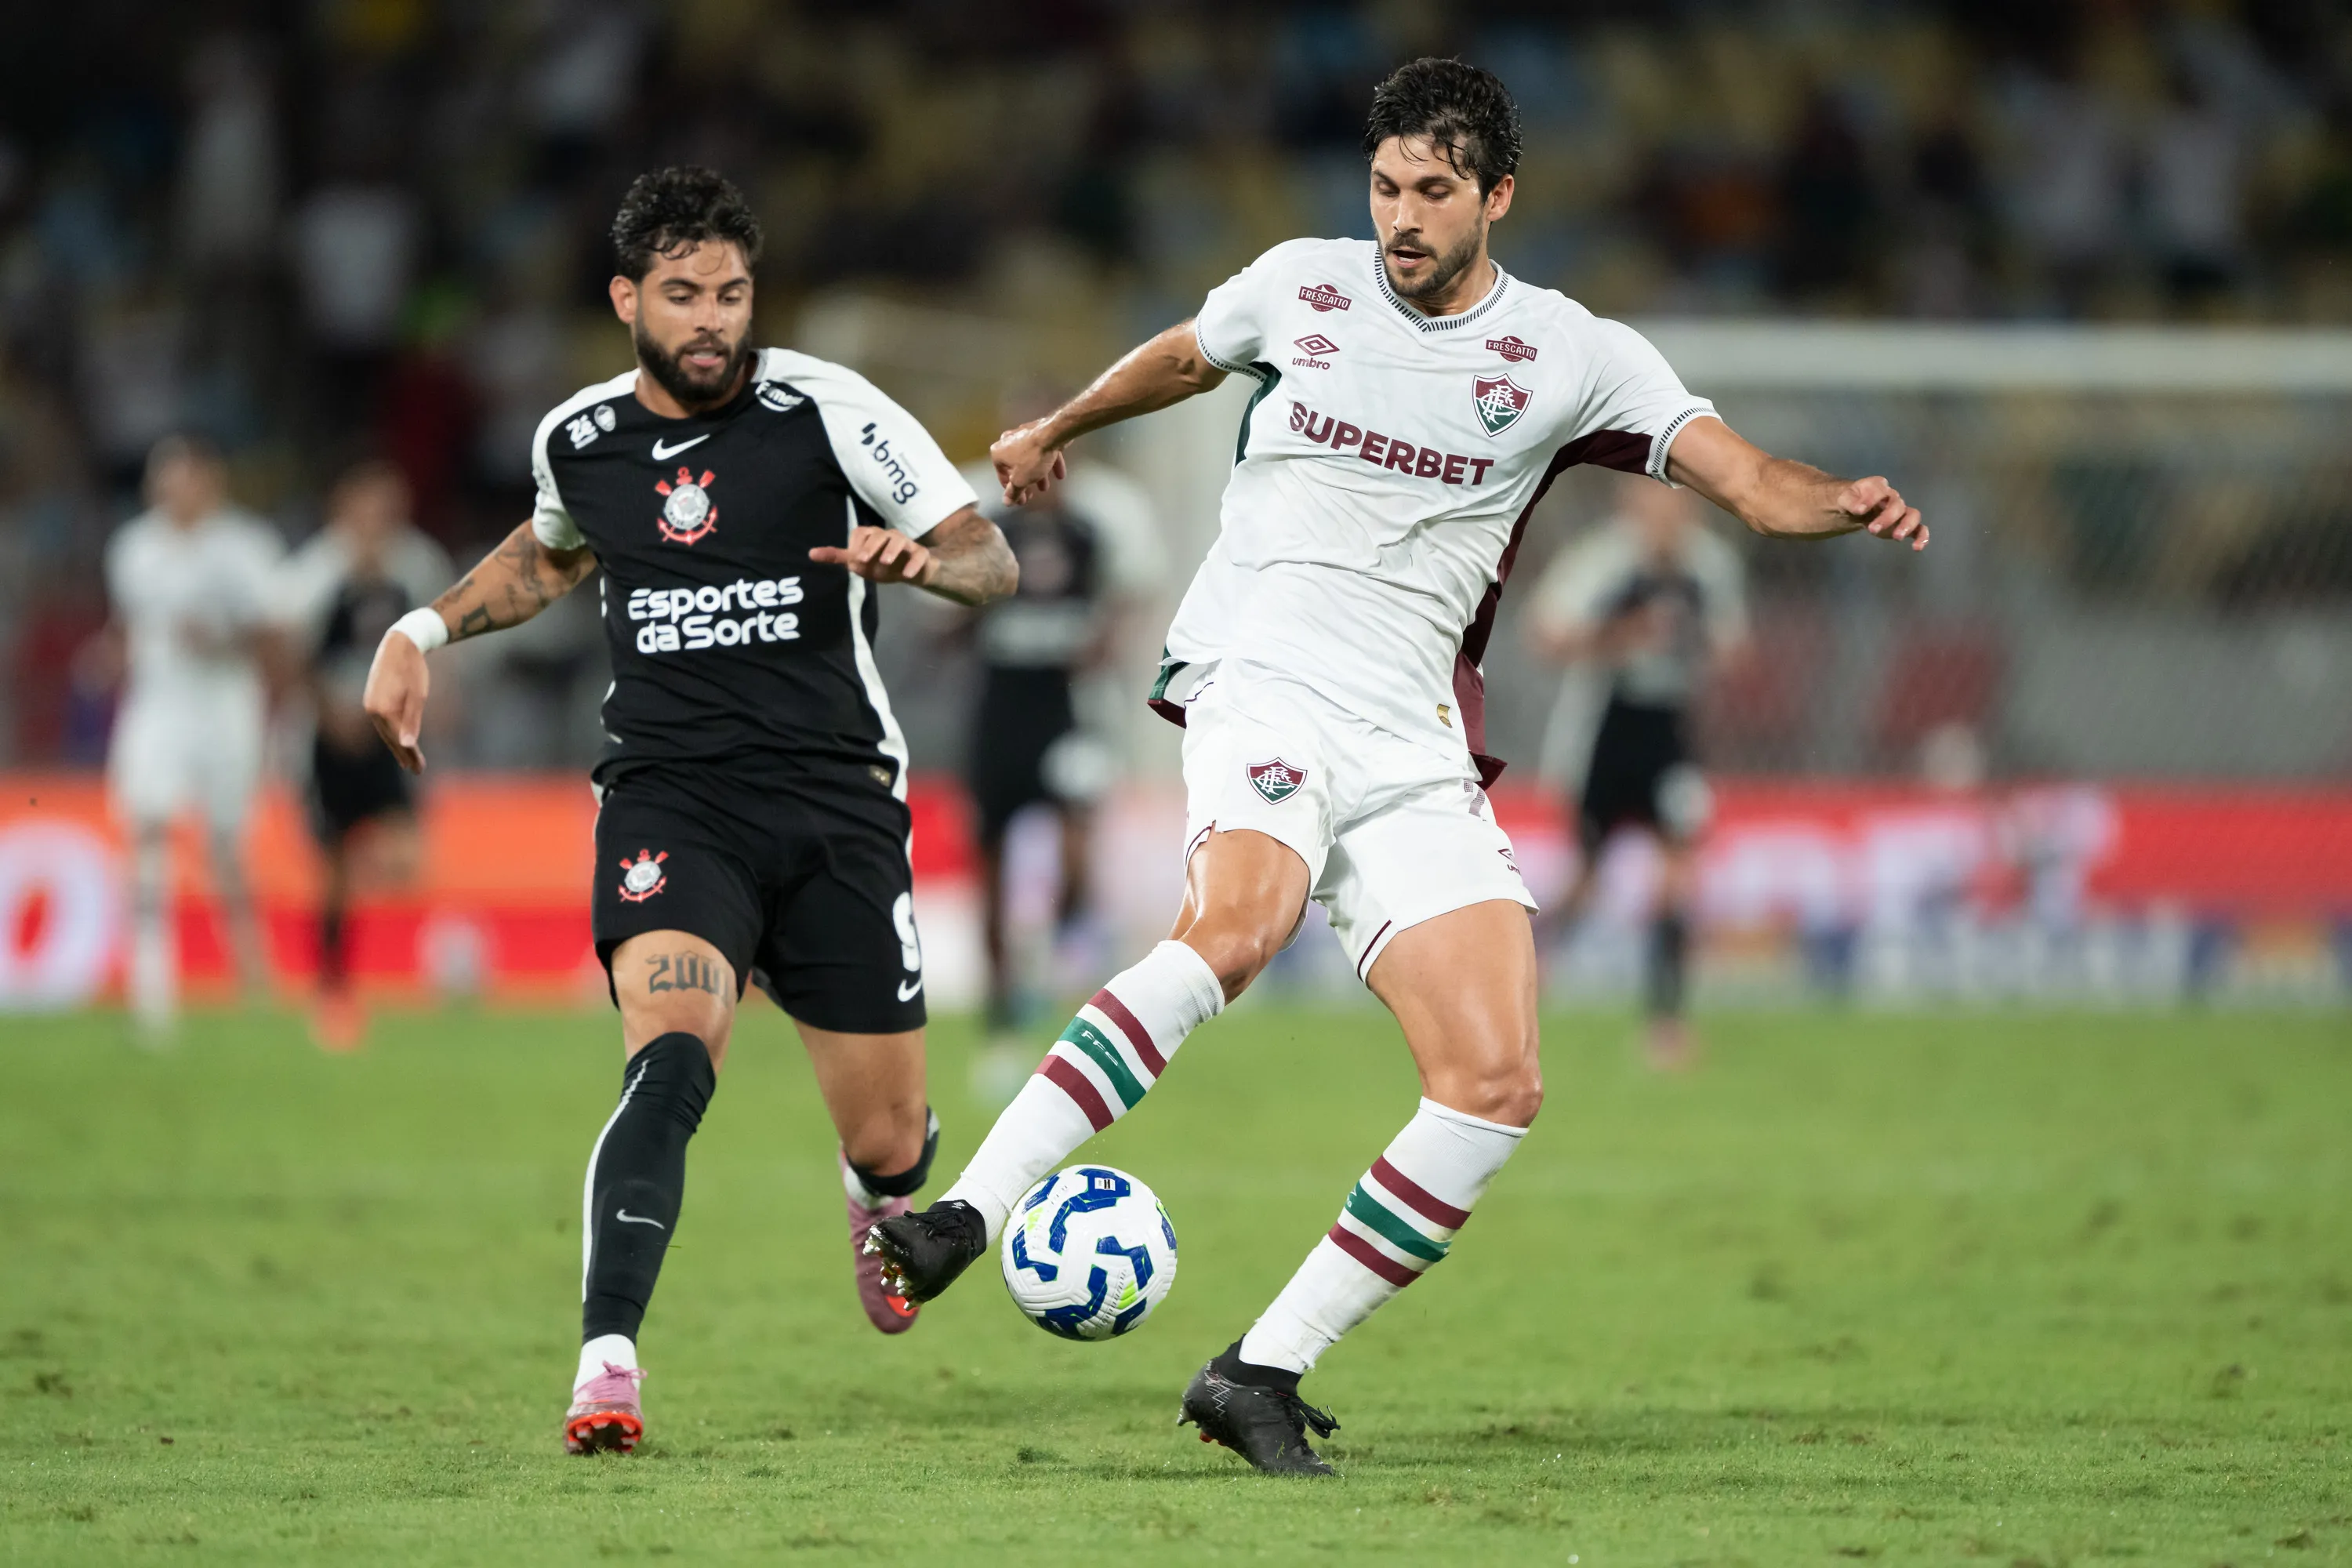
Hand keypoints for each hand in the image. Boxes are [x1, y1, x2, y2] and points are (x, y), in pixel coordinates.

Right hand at [363, 627, 431, 773]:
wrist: (400, 644)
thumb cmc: (413, 669)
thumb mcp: (418, 697)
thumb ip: (412, 722)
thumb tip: (407, 745)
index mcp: (383, 710)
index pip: (399, 740)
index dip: (410, 755)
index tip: (420, 769)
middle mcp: (372, 710)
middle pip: (390, 738)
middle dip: (404, 755)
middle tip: (417, 770)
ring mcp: (370, 704)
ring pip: (385, 731)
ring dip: (396, 745)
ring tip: (407, 761)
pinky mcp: (371, 699)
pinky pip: (382, 722)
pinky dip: (390, 732)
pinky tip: (397, 738)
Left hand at [809, 525, 935, 587]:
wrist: (911, 571)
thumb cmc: (881, 563)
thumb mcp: (859, 562)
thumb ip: (837, 557)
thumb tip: (810, 554)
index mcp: (873, 535)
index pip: (862, 533)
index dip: (857, 544)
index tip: (854, 557)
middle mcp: (888, 535)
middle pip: (880, 534)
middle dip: (871, 546)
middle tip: (863, 560)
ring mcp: (905, 544)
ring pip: (899, 540)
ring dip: (892, 550)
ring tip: (885, 562)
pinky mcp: (920, 554)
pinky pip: (919, 555)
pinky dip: (914, 564)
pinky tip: (907, 575)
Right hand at [990, 418, 1066, 505]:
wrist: (1052, 433)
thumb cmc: (1032, 458)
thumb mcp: (1021, 480)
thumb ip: (1013, 492)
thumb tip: (1006, 502)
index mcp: (998, 452)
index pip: (1002, 476)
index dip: (1012, 491)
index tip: (1021, 500)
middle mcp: (1007, 441)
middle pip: (1016, 467)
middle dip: (1026, 483)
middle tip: (1032, 494)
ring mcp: (1023, 435)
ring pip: (1030, 460)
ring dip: (1038, 475)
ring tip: (1045, 487)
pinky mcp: (1039, 433)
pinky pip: (1042, 451)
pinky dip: (1049, 463)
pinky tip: (1059, 474)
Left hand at [1837, 476, 1928, 550]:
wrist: (1855, 507)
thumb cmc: (1851, 500)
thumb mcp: (1844, 498)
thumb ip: (1851, 501)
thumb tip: (1860, 509)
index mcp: (1878, 487)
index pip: (1879, 489)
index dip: (1871, 499)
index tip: (1859, 510)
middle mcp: (1892, 497)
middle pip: (1897, 504)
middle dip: (1887, 517)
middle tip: (1872, 529)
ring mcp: (1900, 511)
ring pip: (1912, 515)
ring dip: (1907, 525)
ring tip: (1897, 537)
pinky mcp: (1903, 525)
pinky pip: (1919, 529)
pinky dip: (1921, 537)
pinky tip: (1917, 547)